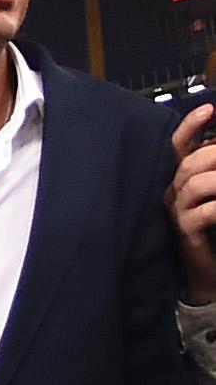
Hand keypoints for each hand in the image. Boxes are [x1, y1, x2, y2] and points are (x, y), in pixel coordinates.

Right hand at [168, 105, 215, 304]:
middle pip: (190, 162)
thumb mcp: (213, 197)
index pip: (179, 145)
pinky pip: (204, 211)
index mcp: (180, 180)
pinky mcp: (187, 231)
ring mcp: (177, 211)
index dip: (191, 126)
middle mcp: (173, 192)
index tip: (210, 108)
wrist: (208, 275)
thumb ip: (212, 175)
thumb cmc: (212, 232)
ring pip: (195, 183)